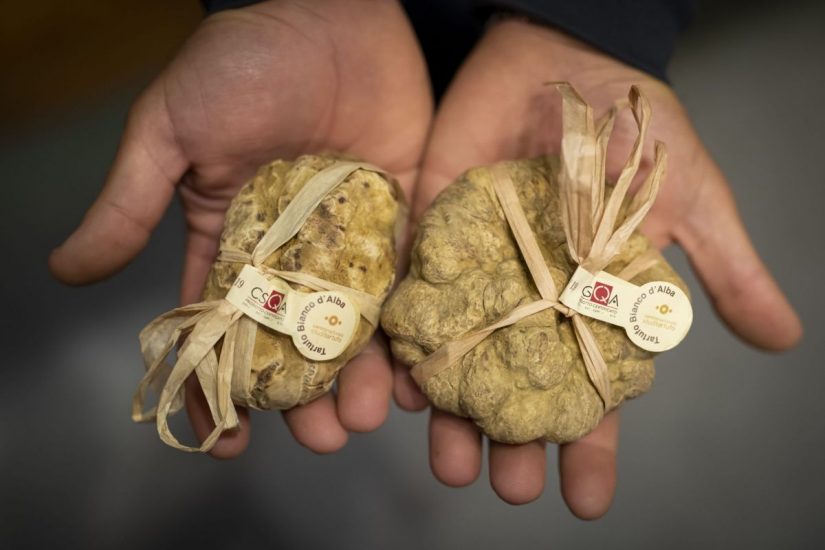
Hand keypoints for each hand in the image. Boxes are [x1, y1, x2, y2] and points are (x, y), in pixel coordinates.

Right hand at [49, 0, 431, 456]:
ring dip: (359, 377)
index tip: (223, 441)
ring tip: (363, 419)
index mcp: (235, 241)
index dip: (219, 384)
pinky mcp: (402, 220)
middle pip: (297, 341)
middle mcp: (295, 254)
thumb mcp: (173, 130)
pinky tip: (415, 374)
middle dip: (303, 395)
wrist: (331, 11)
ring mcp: (352, 242)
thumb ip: (130, 202)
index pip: (223, 327)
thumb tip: (68, 270)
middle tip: (319, 439)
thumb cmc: (245, 63)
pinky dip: (411, 329)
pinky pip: (407, 285)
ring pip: (355, 327)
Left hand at [399, 19, 801, 516]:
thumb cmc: (634, 133)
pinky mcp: (433, 241)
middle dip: (510, 444)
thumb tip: (783, 338)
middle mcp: (527, 305)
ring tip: (449, 461)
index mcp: (588, 309)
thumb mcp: (689, 202)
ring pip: (459, 362)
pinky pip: (413, 302)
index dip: (590, 448)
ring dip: (451, 415)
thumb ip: (722, 270)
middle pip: (515, 392)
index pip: (590, 393)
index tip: (586, 501)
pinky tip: (403, 386)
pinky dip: (404, 343)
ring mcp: (478, 277)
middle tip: (507, 487)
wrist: (566, 62)